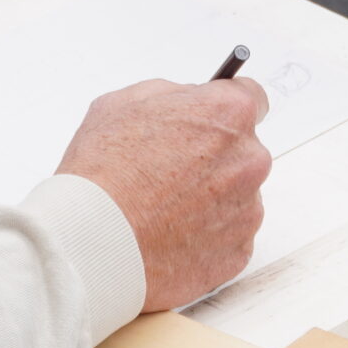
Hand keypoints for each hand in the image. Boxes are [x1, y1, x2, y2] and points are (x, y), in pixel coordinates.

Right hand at [56, 77, 271, 310]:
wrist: (94, 239)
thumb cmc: (103, 172)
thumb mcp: (124, 102)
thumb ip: (171, 95)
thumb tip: (188, 102)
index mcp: (226, 115)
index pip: (253, 98)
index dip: (225, 110)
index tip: (214, 120)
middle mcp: (248, 160)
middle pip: (242, 151)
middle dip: (214, 157)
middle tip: (171, 171)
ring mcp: (247, 210)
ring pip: (236, 196)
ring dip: (210, 199)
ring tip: (164, 209)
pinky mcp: (238, 252)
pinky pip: (229, 237)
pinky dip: (206, 236)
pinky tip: (170, 234)